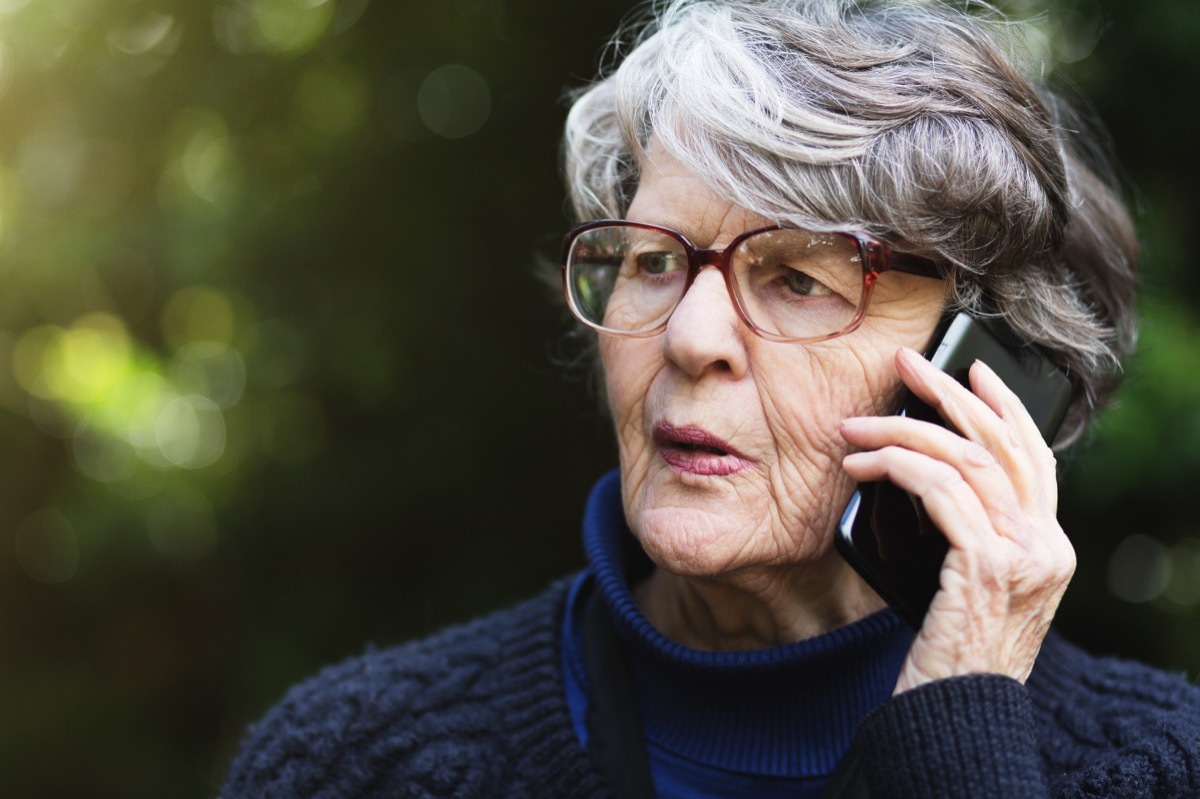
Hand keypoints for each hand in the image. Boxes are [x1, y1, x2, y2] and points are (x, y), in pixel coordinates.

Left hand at [839, 346, 1075, 693]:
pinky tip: (861, 464)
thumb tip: (919, 470)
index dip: (1003, 407)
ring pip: (965, 460)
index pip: (1033, 458)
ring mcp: (1025, 555)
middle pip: (1001, 444)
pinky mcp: (989, 566)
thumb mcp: (968, 585)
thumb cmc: (947, 653)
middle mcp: (1048, 546)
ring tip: (854, 427)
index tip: (971, 371)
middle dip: (949, 395)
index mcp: (1049, 547)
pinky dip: (894, 467)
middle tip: (908, 364)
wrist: (952, 716)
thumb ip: (968, 534)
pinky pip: (938, 491)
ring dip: (902, 431)